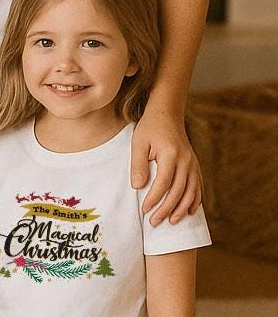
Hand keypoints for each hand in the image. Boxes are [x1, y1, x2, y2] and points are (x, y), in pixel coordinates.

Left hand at [131, 110, 201, 224]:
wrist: (167, 115)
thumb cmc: (150, 128)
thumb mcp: (138, 142)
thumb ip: (138, 164)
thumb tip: (137, 187)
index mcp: (171, 155)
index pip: (163, 183)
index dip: (154, 199)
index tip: (144, 210)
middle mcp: (186, 161)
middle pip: (178, 192)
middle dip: (166, 209)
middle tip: (154, 222)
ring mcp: (193, 164)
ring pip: (191, 193)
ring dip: (182, 209)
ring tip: (171, 221)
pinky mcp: (196, 166)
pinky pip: (198, 187)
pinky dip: (195, 201)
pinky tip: (189, 212)